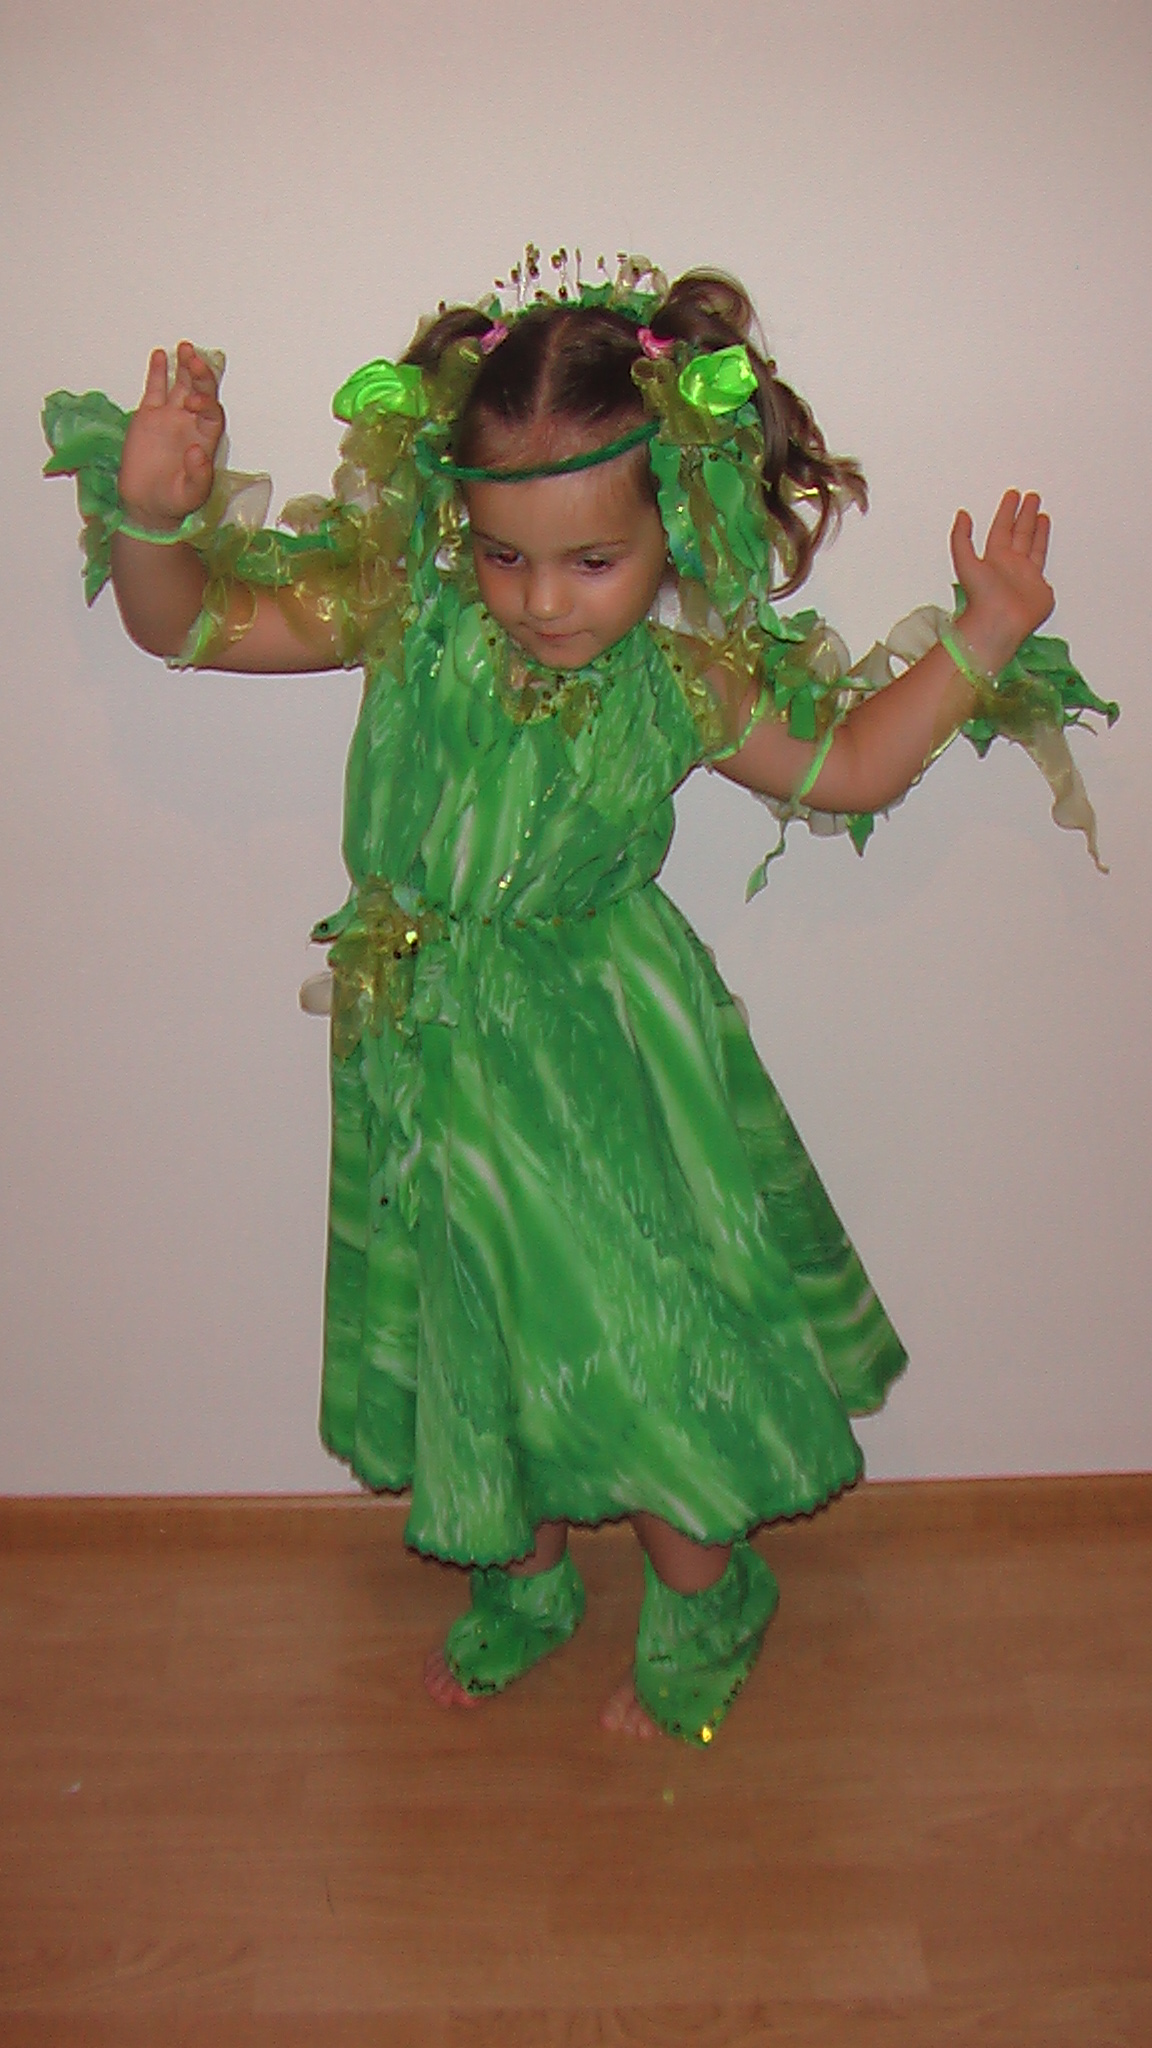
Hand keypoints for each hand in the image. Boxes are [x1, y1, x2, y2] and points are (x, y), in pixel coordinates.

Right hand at [118, 342, 223, 530]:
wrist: (146, 505)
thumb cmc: (173, 502)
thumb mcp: (190, 495)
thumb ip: (198, 476)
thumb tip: (198, 451)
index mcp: (205, 440)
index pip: (212, 413)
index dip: (206, 402)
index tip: (194, 402)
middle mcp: (191, 424)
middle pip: (201, 393)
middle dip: (200, 376)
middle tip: (194, 359)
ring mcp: (170, 418)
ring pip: (181, 385)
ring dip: (185, 366)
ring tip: (185, 347)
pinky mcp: (148, 416)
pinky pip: (156, 390)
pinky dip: (159, 372)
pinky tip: (161, 356)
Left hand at [950, 489, 1053, 672]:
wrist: (999, 622)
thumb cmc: (981, 597)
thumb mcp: (964, 562)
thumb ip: (961, 538)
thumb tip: (961, 514)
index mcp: (993, 558)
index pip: (1001, 528)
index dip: (1007, 511)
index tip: (1013, 495)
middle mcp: (1010, 564)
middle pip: (1019, 532)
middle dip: (1025, 514)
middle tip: (1031, 497)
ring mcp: (1025, 576)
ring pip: (1033, 545)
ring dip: (1037, 528)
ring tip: (1041, 513)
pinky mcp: (1039, 588)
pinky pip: (1042, 563)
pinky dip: (1044, 549)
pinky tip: (1046, 541)